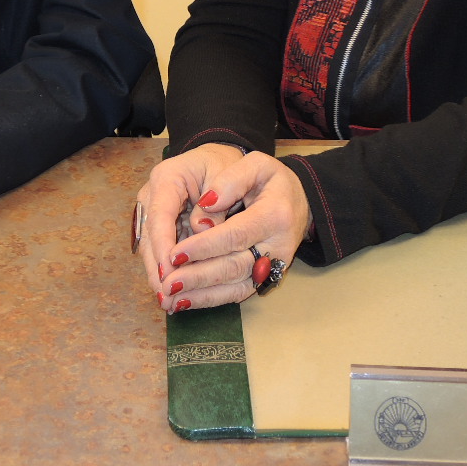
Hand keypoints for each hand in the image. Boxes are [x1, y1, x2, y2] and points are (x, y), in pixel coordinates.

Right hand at [135, 143, 246, 299]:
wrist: (218, 159)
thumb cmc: (224, 164)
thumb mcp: (226, 173)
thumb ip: (217, 200)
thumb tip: (204, 229)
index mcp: (167, 177)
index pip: (160, 214)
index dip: (163, 244)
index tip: (170, 270)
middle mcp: (154, 195)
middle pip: (150, 236)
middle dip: (157, 268)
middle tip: (166, 296)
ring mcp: (154, 212)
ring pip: (152, 248)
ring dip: (159, 275)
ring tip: (167, 302)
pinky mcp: (162, 227)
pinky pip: (162, 251)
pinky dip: (167, 272)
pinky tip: (174, 294)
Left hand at [137, 146, 311, 310]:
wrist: (299, 200)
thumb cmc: (272, 180)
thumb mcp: (256, 164)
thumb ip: (231, 179)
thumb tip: (207, 202)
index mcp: (275, 215)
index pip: (234, 234)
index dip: (203, 246)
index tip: (174, 253)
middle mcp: (277, 246)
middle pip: (234, 267)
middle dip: (198, 276)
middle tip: (167, 282)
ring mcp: (273, 266)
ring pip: (236, 287)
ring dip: (201, 295)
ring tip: (170, 298)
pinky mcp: (265, 278)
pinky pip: (238, 293)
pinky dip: (211, 299)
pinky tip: (186, 301)